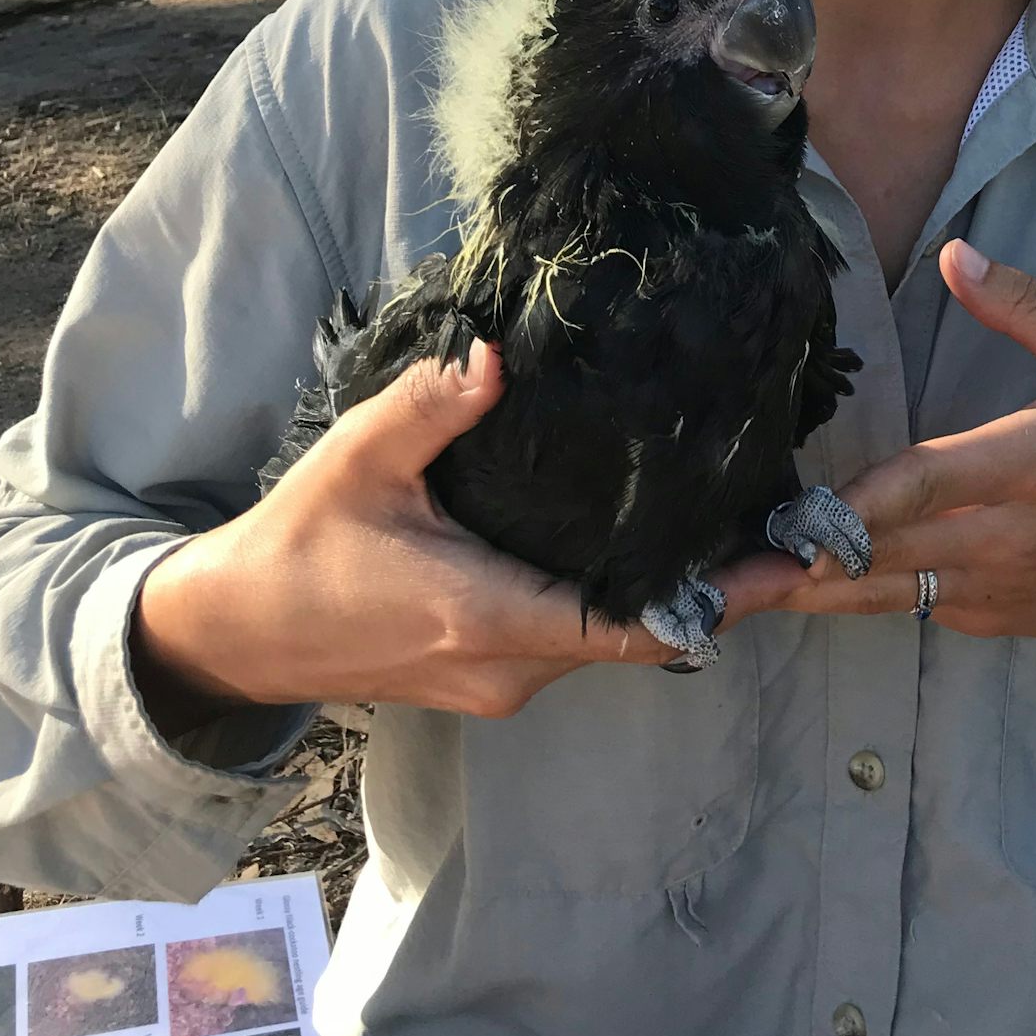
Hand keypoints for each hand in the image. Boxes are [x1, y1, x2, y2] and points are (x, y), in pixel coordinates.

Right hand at [132, 341, 789, 731]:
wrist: (236, 634)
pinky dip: (627, 604)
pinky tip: (660, 551)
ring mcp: (500, 680)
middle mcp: (509, 666)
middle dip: (723, 592)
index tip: (798, 567)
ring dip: (677, 598)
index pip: (635, 624)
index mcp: (489, 615)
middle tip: (800, 531)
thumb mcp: (359, 459)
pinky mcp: (487, 675)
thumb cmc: (298, 543)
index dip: (724, 602)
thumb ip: (431, 407)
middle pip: (644, 636)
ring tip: (753, 533)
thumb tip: (498, 354)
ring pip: (613, 642)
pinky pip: (577, 641)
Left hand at [717, 242, 1035, 658]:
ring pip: (882, 593)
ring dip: (805, 592)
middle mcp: (1005, 536)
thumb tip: (954, 256)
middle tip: (714, 567)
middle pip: (886, 551)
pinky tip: (788, 586)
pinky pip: (906, 606)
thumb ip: (1029, 307)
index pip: (932, 482)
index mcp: (1035, 464)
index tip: (797, 512)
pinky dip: (848, 599)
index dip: (862, 503)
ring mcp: (993, 588)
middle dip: (800, 559)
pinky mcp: (985, 618)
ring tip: (725, 593)